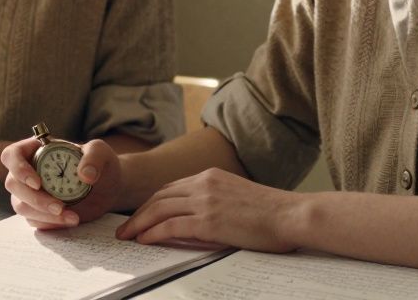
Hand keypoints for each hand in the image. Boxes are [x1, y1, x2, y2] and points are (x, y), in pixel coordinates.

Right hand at [1, 136, 121, 228]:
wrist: (108, 188)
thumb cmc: (100, 164)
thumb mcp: (101, 152)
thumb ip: (94, 156)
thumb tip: (84, 174)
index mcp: (35, 149)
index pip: (11, 155)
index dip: (18, 169)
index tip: (38, 183)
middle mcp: (28, 170)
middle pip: (13, 184)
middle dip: (35, 199)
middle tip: (60, 206)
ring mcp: (30, 192)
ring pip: (20, 206)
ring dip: (43, 214)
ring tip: (72, 217)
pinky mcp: (38, 211)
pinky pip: (33, 220)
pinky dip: (50, 223)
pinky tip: (70, 220)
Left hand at [114, 168, 301, 252]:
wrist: (292, 214)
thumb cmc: (272, 212)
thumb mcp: (236, 196)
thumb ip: (215, 200)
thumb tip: (197, 217)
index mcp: (210, 176)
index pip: (170, 188)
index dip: (151, 203)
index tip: (141, 215)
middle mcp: (204, 183)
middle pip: (159, 197)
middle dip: (139, 213)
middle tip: (125, 228)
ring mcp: (205, 201)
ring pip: (159, 210)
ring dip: (139, 224)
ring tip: (127, 237)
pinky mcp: (209, 220)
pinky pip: (170, 226)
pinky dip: (153, 233)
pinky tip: (144, 241)